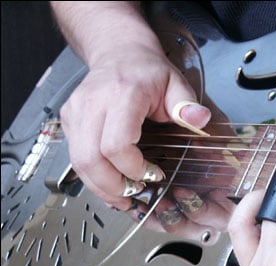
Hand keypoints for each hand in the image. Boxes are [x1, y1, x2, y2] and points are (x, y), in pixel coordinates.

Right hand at [60, 42, 209, 210]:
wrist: (119, 53)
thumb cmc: (147, 71)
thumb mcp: (176, 84)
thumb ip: (187, 105)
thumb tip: (199, 120)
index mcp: (121, 94)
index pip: (116, 145)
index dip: (133, 169)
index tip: (153, 174)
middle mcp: (92, 103)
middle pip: (90, 159)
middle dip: (113, 186)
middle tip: (135, 193)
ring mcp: (76, 112)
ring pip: (77, 162)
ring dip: (100, 187)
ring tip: (123, 195)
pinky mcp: (69, 120)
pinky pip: (74, 157)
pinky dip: (92, 177)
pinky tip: (110, 183)